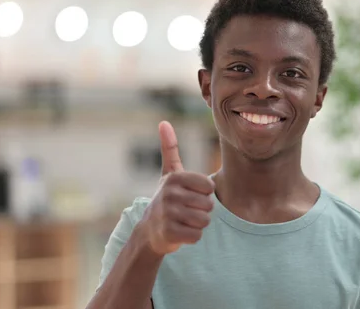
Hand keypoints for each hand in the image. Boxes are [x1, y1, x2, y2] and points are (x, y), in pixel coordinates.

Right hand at [140, 121, 215, 255]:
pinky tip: (181, 232)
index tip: (191, 195)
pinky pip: (197, 236)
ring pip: (204, 220)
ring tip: (184, 221)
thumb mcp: (169, 173)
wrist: (149, 230)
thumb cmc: (166, 198)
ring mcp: (168, 214)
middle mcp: (170, 194)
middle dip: (202, 211)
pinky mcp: (168, 233)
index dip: (204, 194)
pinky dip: (192, 236)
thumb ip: (170, 149)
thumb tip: (163, 122)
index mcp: (175, 178)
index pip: (209, 187)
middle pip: (208, 205)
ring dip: (198, 224)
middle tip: (186, 210)